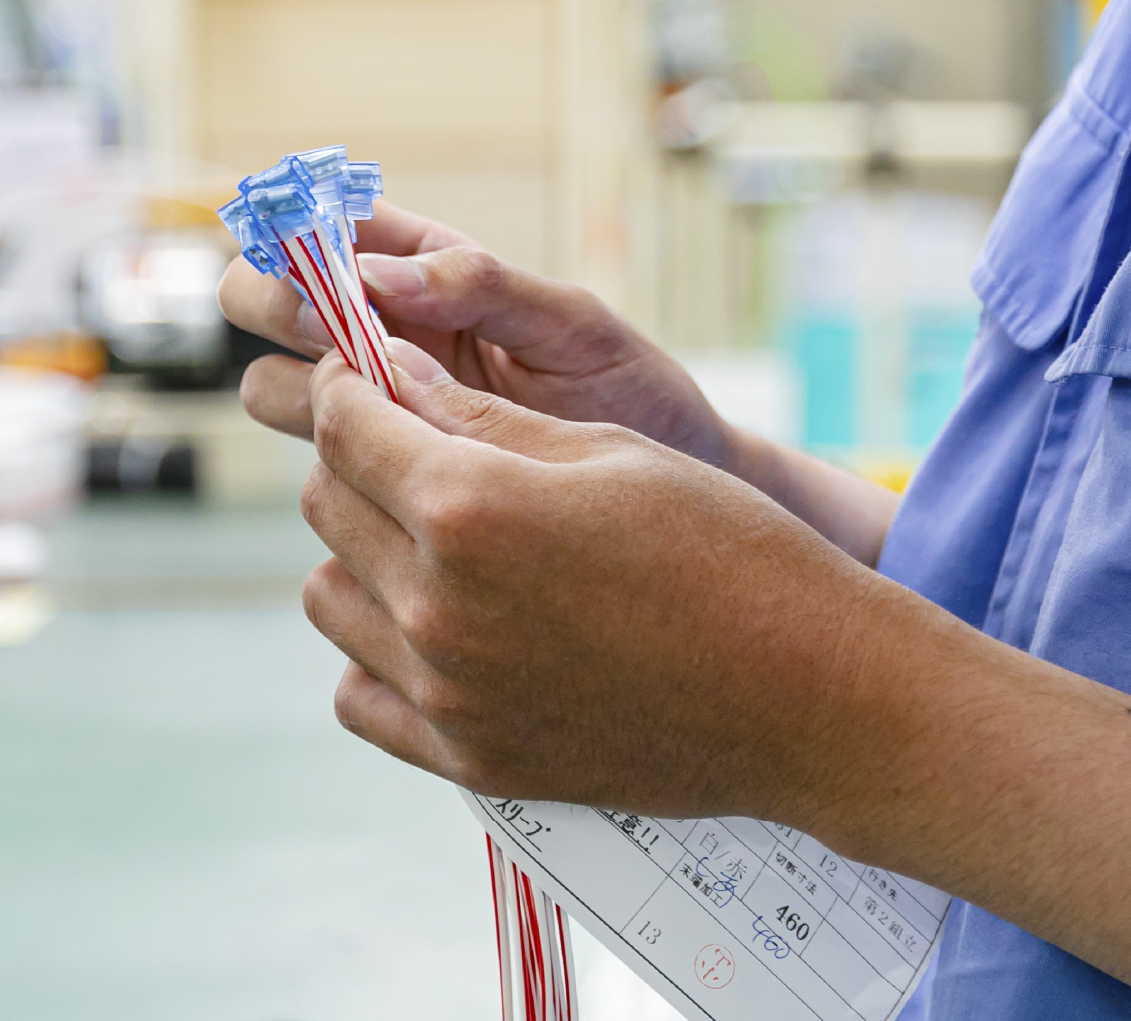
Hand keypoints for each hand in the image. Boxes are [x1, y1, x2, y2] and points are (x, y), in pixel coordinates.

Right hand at [218, 201, 726, 465]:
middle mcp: (391, 335)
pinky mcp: (390, 472)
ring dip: (292, 386)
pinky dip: (323, 453)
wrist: (669, 493)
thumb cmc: (633, 389)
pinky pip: (318, 458)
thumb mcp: (572, 323)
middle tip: (334, 334)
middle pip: (265, 301)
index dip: (301, 229)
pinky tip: (381, 462)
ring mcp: (382, 406)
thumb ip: (484, 287)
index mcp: (432, 273)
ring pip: (270, 385)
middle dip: (274, 303)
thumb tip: (376, 272)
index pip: (331, 229)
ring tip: (369, 404)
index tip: (322, 260)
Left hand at [299, 343, 889, 821]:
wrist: (803, 692)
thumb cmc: (724, 546)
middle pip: (327, 503)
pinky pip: (360, 692)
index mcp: (472, 508)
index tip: (372, 373)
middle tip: (418, 442)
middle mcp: (438, 606)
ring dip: (362, 548)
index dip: (350, 382)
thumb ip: (479, 417)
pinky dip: (378, 647)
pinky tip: (442, 619)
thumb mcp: (607, 450)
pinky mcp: (468, 757)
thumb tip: (390, 377)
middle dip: (359, 454)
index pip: (344, 424)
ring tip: (435, 533)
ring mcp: (448, 694)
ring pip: (328, 595)